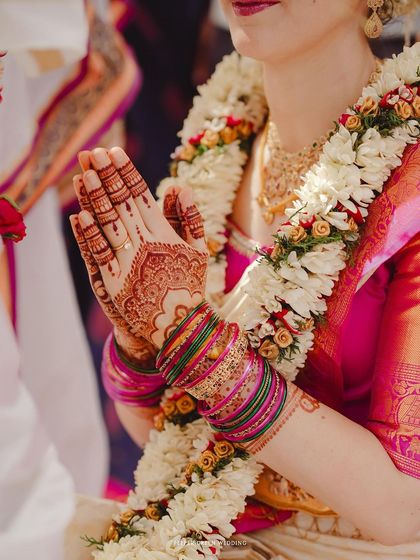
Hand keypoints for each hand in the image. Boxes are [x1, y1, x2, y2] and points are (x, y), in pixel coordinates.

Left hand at [70, 147, 207, 348]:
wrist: (180, 327)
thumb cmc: (190, 286)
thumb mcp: (198, 250)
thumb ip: (189, 217)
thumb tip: (180, 186)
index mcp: (164, 234)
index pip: (140, 195)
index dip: (125, 172)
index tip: (114, 152)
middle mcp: (145, 244)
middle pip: (121, 203)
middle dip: (106, 175)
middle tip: (92, 152)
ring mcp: (128, 263)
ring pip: (108, 223)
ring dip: (95, 196)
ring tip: (84, 172)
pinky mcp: (114, 282)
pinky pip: (99, 254)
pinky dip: (89, 234)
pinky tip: (80, 214)